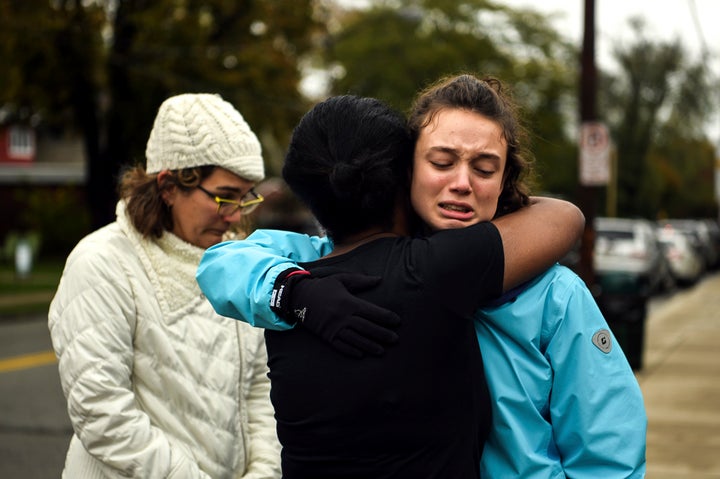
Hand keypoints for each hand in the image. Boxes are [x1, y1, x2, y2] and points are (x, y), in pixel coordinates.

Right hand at [274, 269, 400, 357]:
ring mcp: (334, 328)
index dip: (386, 317)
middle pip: (366, 327)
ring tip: (382, 351)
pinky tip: (361, 355)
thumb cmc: (323, 287)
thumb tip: (379, 279)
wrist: (299, 297)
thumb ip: (361, 280)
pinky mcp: (326, 336)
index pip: (372, 311)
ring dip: (370, 346)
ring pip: (356, 339)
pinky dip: (351, 351)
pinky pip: (340, 346)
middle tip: (395, 339)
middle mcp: (343, 317)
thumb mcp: (342, 279)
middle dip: (382, 334)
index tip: (397, 321)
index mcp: (349, 302)